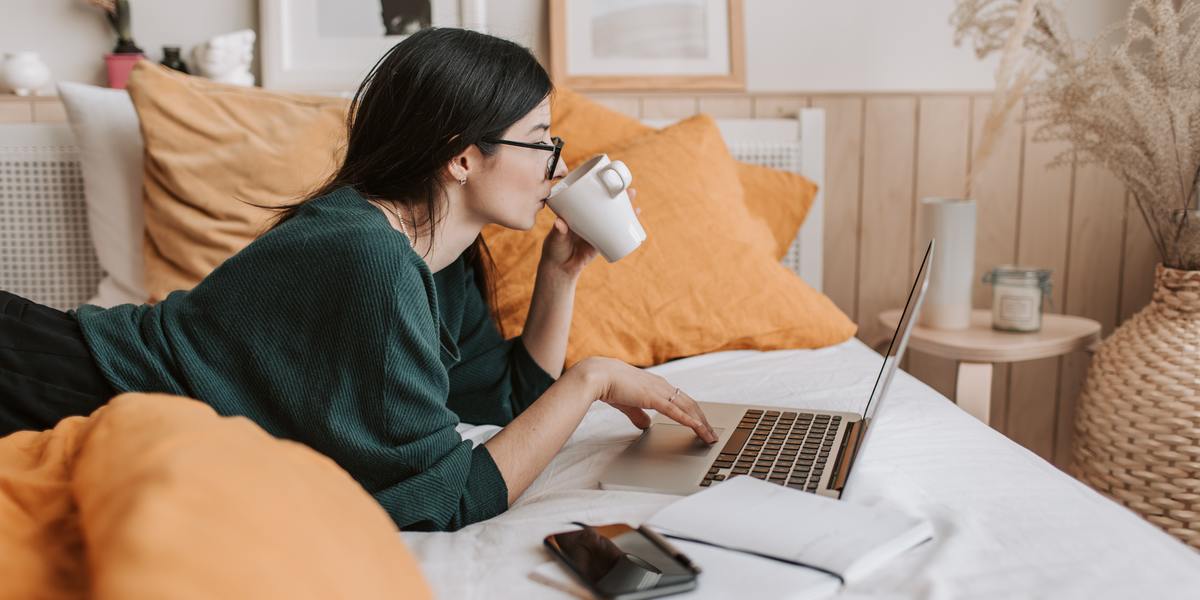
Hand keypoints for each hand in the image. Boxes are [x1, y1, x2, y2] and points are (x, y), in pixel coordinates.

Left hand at [539, 189, 639, 278]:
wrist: (560, 268)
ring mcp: (597, 230)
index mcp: (578, 213)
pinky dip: (626, 229)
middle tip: (631, 192)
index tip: (612, 181)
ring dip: (626, 212)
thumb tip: (560, 223)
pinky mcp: (602, 243)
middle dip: (621, 198)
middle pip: (607, 205)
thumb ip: (558, 231)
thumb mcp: (555, 238)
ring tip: (636, 208)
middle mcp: (590, 219)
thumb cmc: (554, 248)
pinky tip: (635, 224)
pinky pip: (616, 234)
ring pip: (614, 218)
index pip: (592, 196)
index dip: (603, 188)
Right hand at [576, 356, 716, 443]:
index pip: (682, 400)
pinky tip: (698, 429)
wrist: (599, 376)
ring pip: (688, 408)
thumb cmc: (610, 386)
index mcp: (657, 385)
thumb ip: (638, 414)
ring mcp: (660, 391)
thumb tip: (646, 425)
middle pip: (690, 404)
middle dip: (703, 421)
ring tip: (710, 437)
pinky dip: (689, 421)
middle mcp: (663, 386)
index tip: (701, 425)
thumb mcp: (628, 403)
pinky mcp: (654, 398)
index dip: (694, 413)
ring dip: (701, 423)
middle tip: (712, 435)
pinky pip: (676, 412)